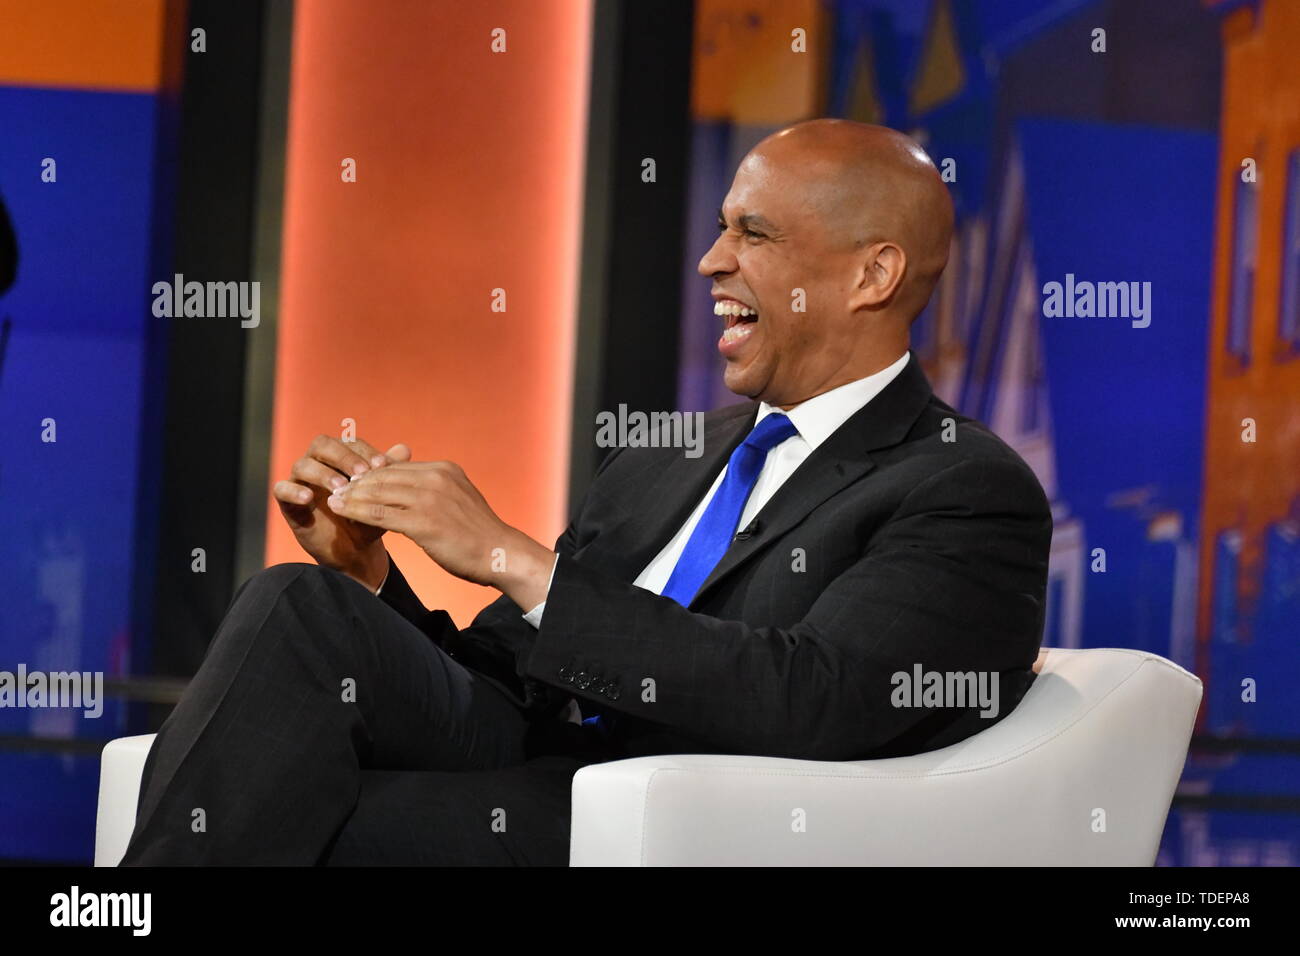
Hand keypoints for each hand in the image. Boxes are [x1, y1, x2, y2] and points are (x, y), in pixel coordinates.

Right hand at [271, 434, 410, 589]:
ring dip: (322, 473)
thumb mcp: (383, 497)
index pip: (349, 442)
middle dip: (343, 456)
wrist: (355, 551)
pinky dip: (293, 491)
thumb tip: (404, 448)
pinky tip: (309, 498)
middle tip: (362, 472)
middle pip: (322, 444)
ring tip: (340, 488)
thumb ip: (390, 473)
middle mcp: (318, 464)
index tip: (383, 465)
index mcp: (341, 458)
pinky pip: (281, 489)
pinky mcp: (287, 502)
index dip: (365, 451)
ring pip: (302, 464)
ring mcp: (300, 482)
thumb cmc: (369, 518)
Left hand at [324, 460, 554, 607]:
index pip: (398, 467)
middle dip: (357, 482)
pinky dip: (357, 511)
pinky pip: (380, 513)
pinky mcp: (423, 522)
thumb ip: (436, 490)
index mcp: (445, 470)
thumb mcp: (458, 500)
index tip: (353, 481)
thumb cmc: (478, 534)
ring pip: (379, 492)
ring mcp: (429, 499)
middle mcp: (436, 478)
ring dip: (351, 495)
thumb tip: (413, 490)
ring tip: (332, 499)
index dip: (372, 474)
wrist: (499, 554)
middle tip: (335, 487)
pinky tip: (342, 512)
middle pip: (385, 476)